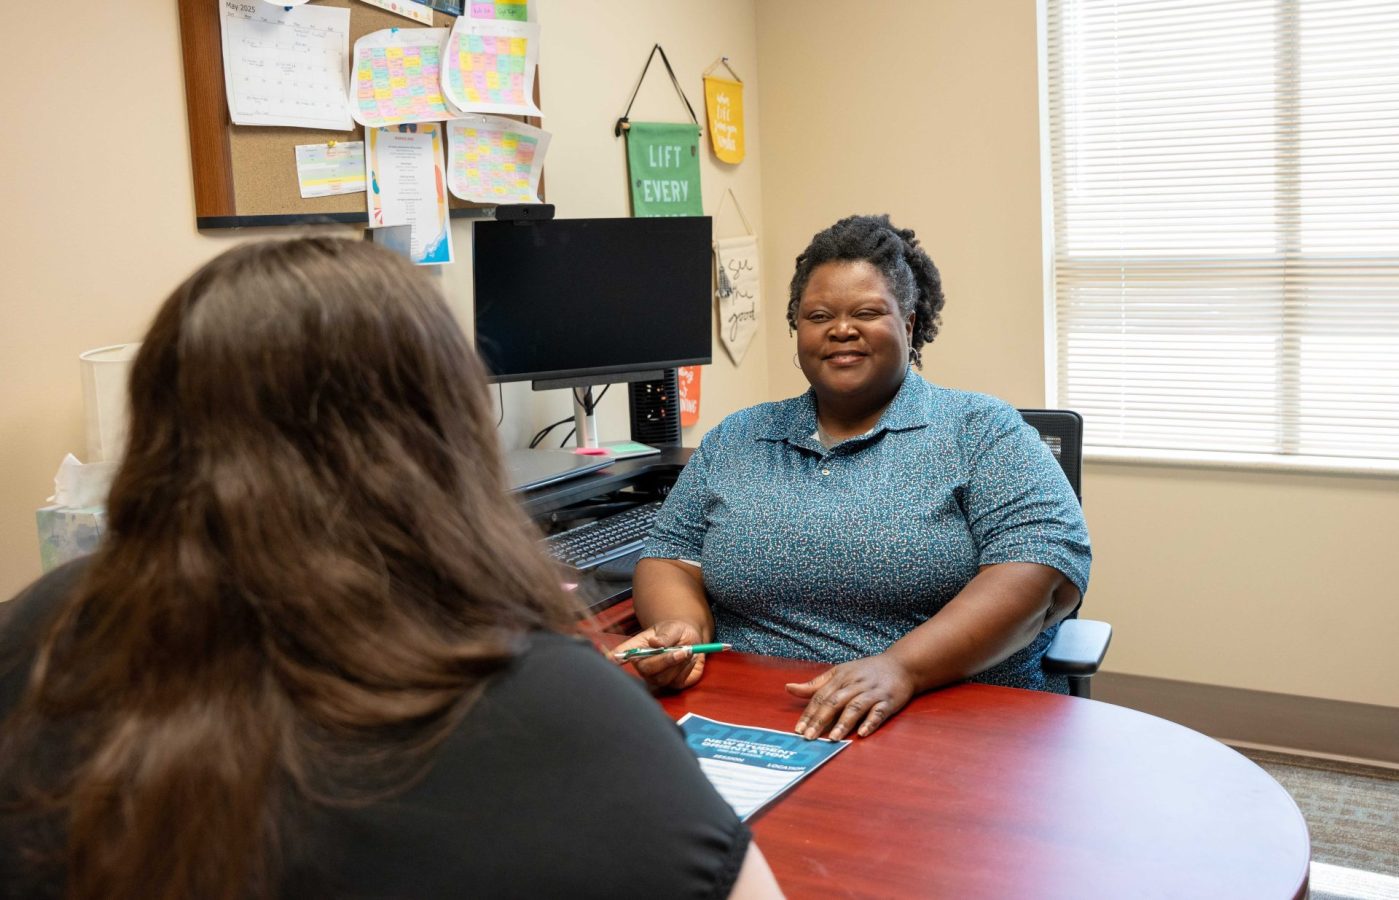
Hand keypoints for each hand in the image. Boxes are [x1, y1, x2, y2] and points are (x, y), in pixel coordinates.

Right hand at [609, 619, 707, 690]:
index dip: (615, 658)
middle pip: (646, 669)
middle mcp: (643, 665)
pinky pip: (680, 681)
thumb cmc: (675, 632)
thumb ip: (665, 636)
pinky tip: (689, 659)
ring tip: (687, 650)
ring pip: (665, 678)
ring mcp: (657, 677)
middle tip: (682, 650)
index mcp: (637, 648)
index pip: (621, 654)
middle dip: (666, 660)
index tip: (610, 659)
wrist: (691, 640)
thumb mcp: (672, 628)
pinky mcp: (673, 684)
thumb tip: (656, 643)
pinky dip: (689, 669)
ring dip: (680, 663)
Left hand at [786, 654, 915, 740]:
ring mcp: (872, 692)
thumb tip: (789, 688)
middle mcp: (854, 684)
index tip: (798, 730)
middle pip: (834, 702)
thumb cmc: (866, 671)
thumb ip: (815, 684)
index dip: (809, 713)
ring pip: (855, 707)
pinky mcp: (888, 701)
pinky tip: (862, 733)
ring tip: (833, 738)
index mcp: (840, 678)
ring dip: (843, 723)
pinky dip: (870, 722)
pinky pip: (879, 712)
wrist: (901, 665)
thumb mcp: (839, 673)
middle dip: (821, 720)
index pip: (821, 696)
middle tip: (809, 737)